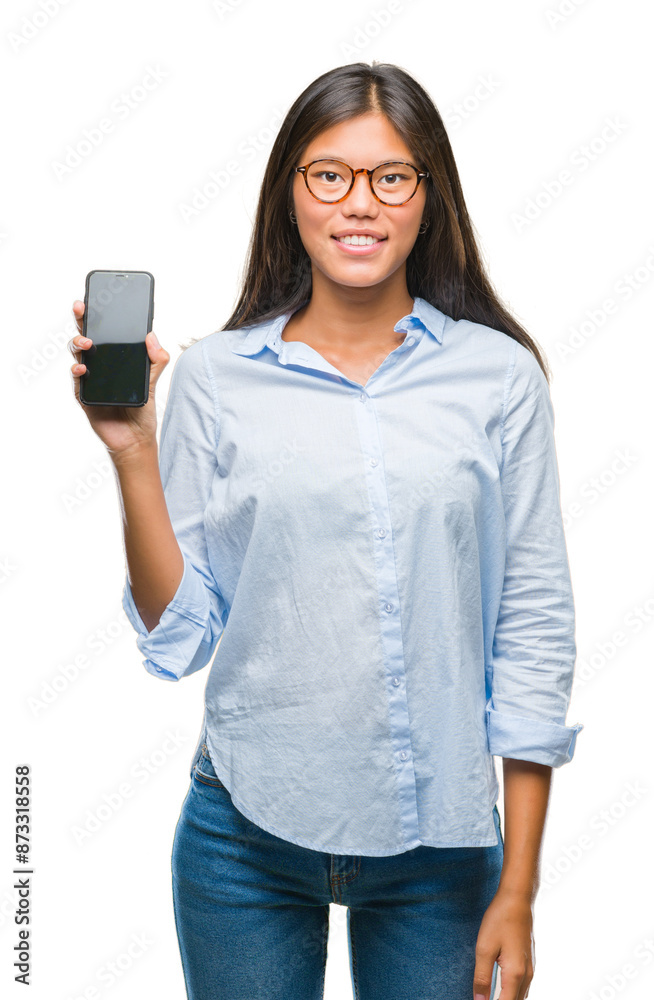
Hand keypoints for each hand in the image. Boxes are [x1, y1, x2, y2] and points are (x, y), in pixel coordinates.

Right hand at [68, 298, 169, 461]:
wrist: (135, 439)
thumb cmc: (143, 409)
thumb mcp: (154, 381)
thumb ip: (156, 359)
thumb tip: (152, 336)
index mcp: (116, 358)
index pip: (106, 332)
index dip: (99, 315)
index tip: (95, 299)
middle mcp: (100, 364)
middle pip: (87, 336)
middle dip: (82, 320)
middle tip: (81, 307)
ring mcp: (90, 378)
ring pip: (78, 354)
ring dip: (78, 344)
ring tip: (86, 342)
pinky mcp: (83, 395)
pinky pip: (76, 380)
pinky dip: (77, 371)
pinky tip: (82, 369)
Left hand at [473, 890, 534, 999]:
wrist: (517, 899)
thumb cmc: (500, 920)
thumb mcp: (484, 948)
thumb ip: (482, 977)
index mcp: (515, 974)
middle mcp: (527, 975)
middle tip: (482, 999)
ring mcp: (530, 969)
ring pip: (521, 997)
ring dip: (507, 999)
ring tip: (490, 996)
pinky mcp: (529, 962)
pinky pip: (522, 987)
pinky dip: (513, 993)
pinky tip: (502, 990)